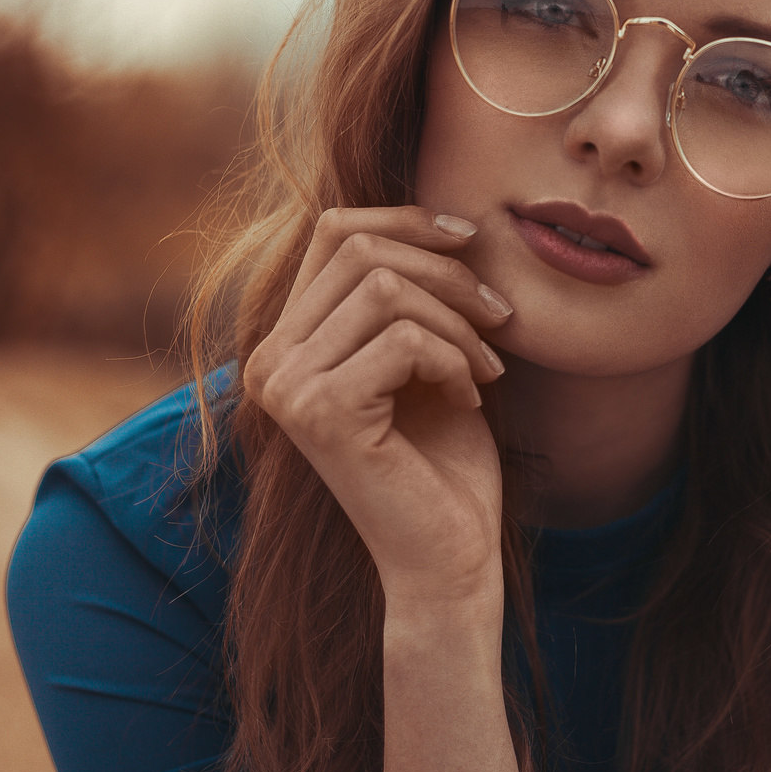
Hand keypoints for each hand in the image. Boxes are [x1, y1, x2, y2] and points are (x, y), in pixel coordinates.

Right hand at [244, 206, 513, 613]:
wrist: (449, 556)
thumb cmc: (445, 459)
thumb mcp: (427, 355)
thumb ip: (410, 293)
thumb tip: (445, 215)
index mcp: (285, 341)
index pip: (334, 230)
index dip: (409, 219)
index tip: (472, 241)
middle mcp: (269, 361)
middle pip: (360, 249)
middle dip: (448, 273)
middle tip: (501, 320)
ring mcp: (286, 388)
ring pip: (385, 290)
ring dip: (458, 322)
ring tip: (487, 368)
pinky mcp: (320, 412)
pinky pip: (404, 339)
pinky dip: (455, 361)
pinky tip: (470, 401)